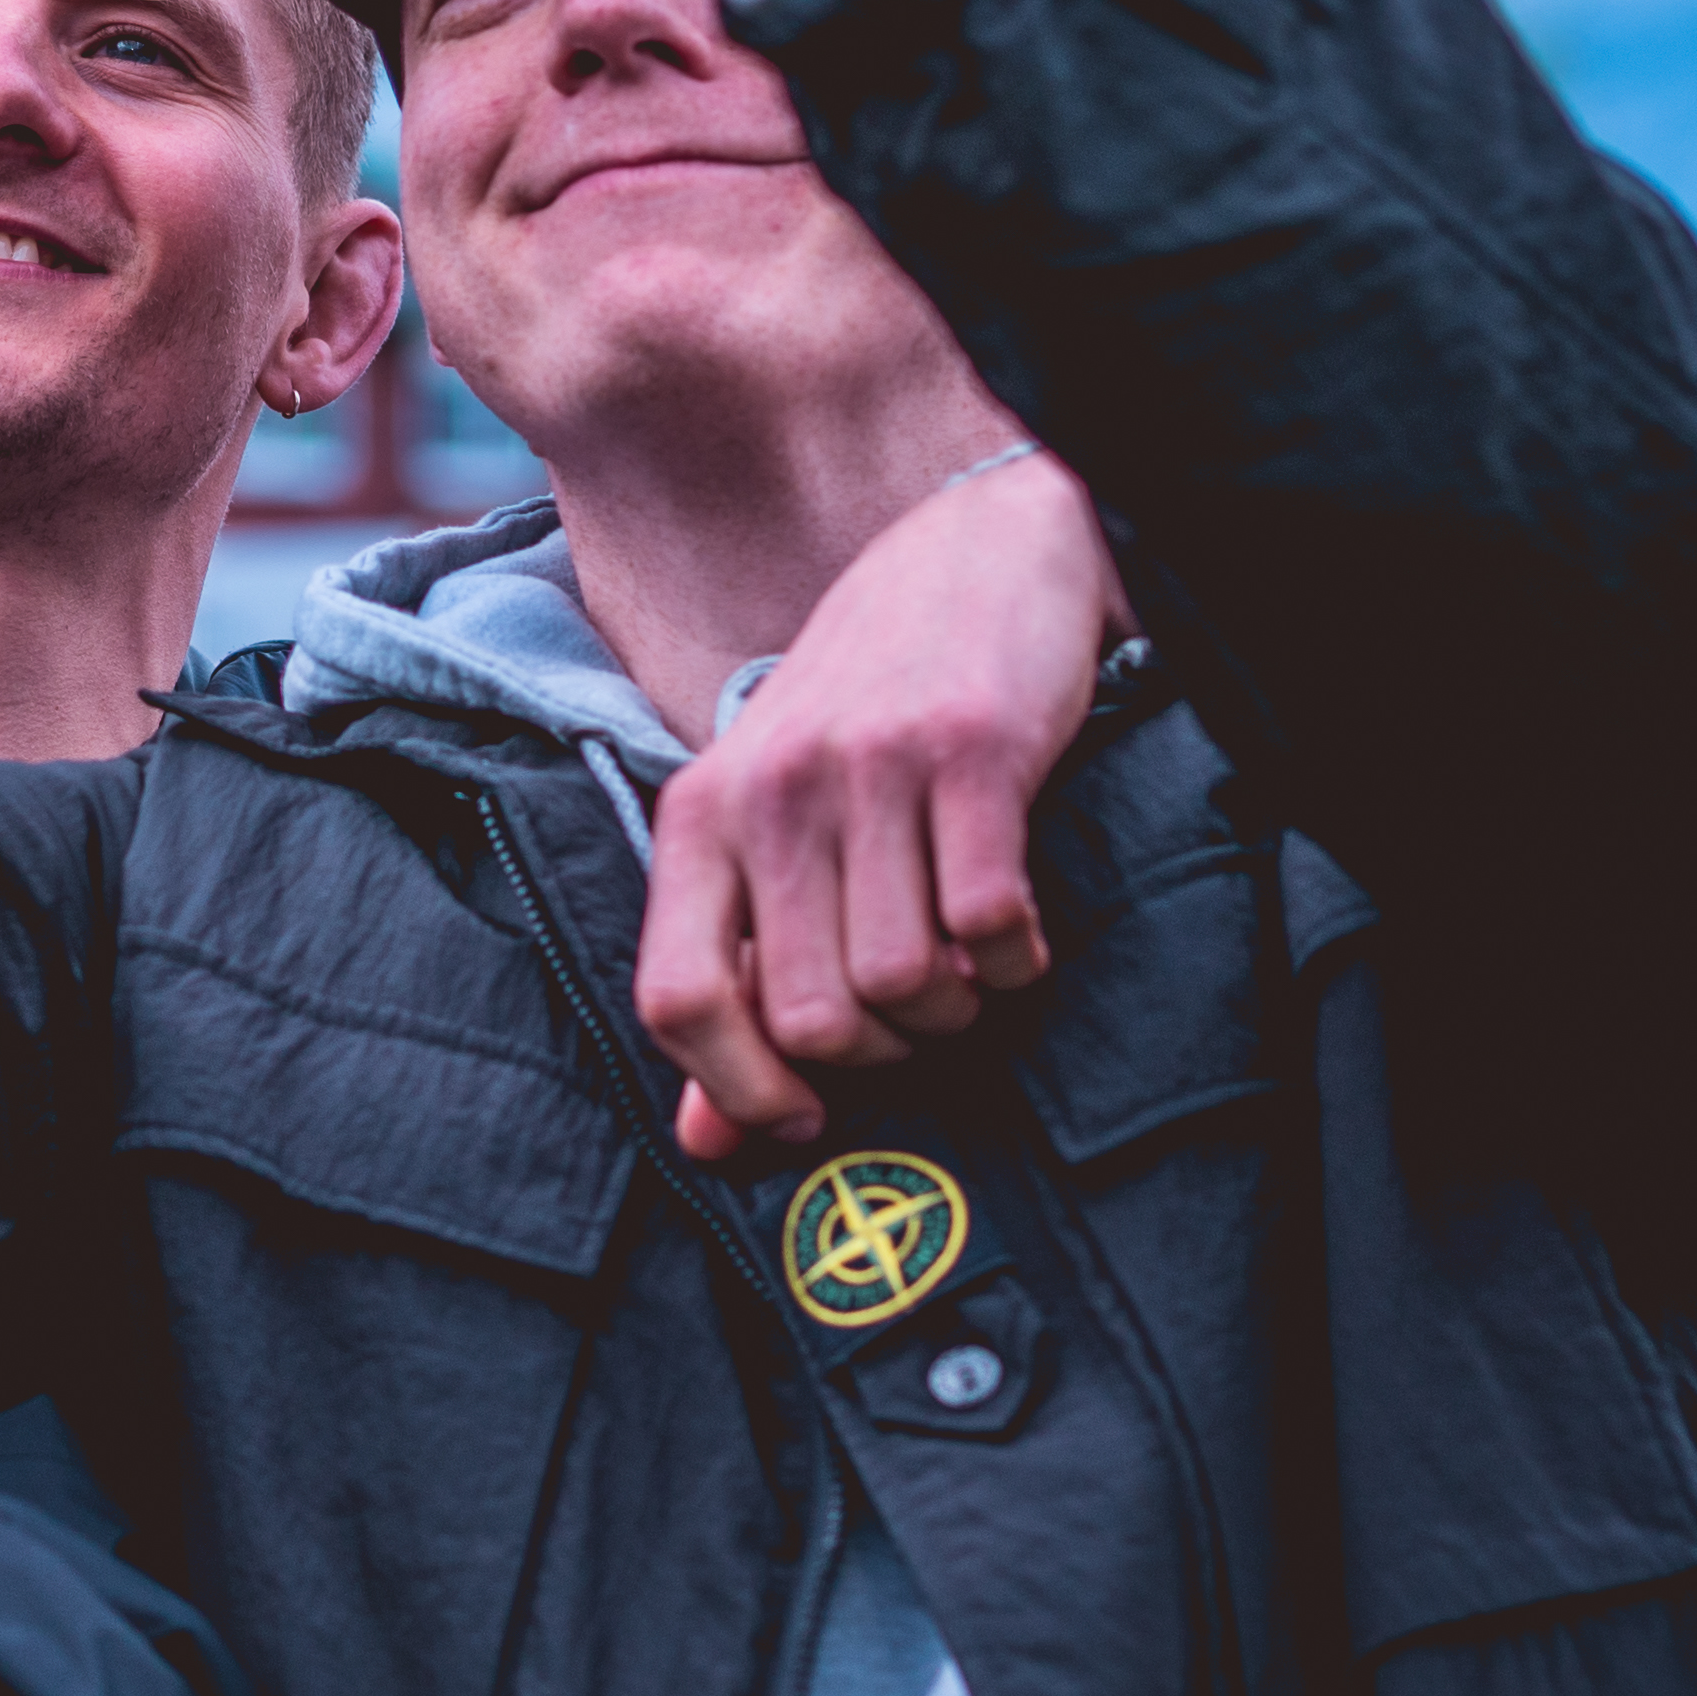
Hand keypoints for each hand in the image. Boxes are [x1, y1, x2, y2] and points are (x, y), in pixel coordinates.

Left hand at [635, 444, 1125, 1160]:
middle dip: (880, 1052)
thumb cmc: (870, 709)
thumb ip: (740, 976)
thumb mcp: (778, 825)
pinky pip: (990, 925)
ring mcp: (872, 768)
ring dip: (954, 1006)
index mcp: (703, 813)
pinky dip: (1017, 959)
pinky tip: (1018, 927)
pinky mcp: (974, 752)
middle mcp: (773, 789)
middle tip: (915, 1012)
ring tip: (968, 962)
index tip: (803, 1113)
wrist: (979, 551)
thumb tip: (710, 1143)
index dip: (737, 1089)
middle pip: (808, 1016)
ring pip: (901, 983)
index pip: (678, 998)